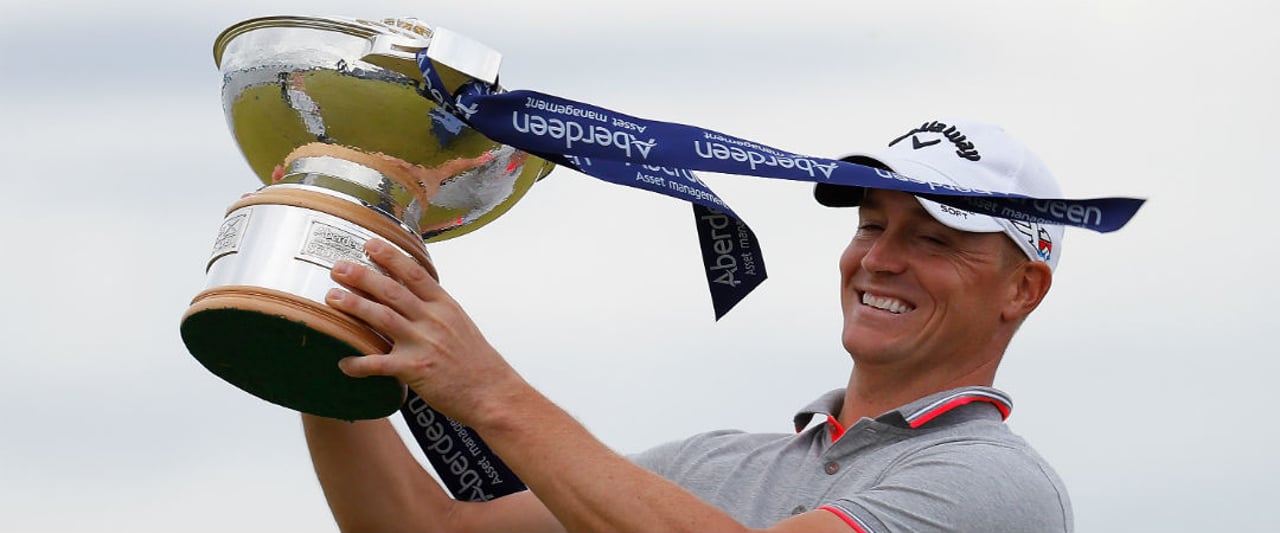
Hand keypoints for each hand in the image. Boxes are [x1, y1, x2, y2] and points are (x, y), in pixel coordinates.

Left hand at [325, 238, 524, 427]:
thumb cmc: (476, 361)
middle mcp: (433, 320)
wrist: (492, 392)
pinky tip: (344, 362)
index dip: (390, 257)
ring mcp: (423, 343)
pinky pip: (379, 364)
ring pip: (383, 317)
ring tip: (332, 298)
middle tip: (339, 267)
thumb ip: (435, 309)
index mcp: (445, 306)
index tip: (370, 244)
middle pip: (393, 290)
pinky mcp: (415, 369)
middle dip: (362, 276)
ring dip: (354, 306)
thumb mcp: (460, 324)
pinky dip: (359, 363)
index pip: (415, 273)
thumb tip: (411, 295)